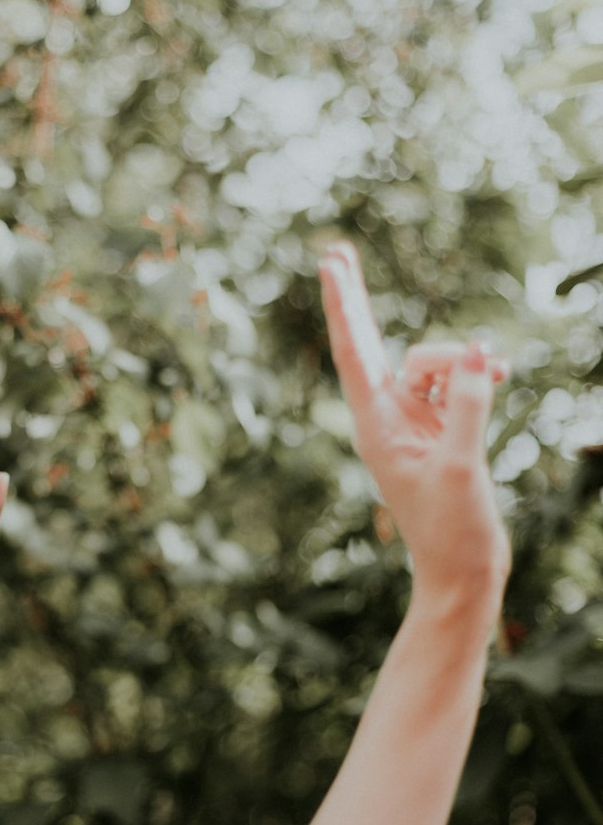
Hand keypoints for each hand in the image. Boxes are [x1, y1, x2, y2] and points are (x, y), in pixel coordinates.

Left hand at [319, 243, 509, 602]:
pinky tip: (496, 372)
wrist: (464, 572)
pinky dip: (473, 373)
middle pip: (367, 344)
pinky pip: (454, 381)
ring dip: (460, 360)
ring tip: (495, 373)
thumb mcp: (461, 465)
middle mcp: (387, 418)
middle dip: (356, 300)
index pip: (354, 353)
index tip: (329, 267)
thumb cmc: (452, 530)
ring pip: (431, 362)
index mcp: (375, 426)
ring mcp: (413, 422)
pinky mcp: (440, 429)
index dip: (344, 307)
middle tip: (334, 251)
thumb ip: (466, 405)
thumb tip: (473, 352)